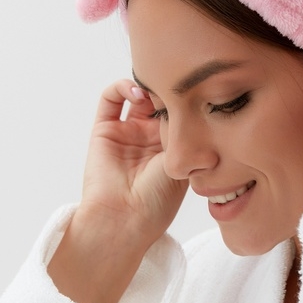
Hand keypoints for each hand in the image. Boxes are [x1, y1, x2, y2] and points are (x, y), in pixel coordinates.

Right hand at [48, 80, 186, 302]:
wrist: (126, 218)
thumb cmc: (158, 200)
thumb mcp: (184, 161)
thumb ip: (187, 131)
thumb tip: (191, 102)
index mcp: (174, 147)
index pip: (183, 111)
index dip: (188, 99)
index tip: (197, 92)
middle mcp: (151, 137)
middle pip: (161, 99)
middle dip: (170, 89)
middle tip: (178, 86)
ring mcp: (128, 132)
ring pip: (138, 94)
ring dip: (148, 85)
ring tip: (157, 89)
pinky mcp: (105, 130)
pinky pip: (111, 98)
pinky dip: (123, 87)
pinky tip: (138, 92)